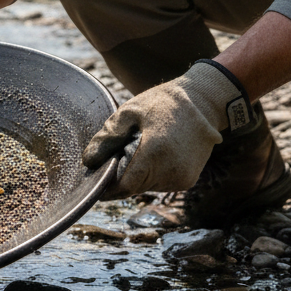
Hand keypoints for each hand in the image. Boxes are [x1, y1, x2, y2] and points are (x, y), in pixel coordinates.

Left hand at [82, 61, 250, 198]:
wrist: (202, 102)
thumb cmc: (162, 103)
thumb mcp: (130, 112)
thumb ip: (107, 137)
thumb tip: (88, 161)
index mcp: (155, 153)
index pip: (124, 186)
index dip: (107, 188)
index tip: (95, 183)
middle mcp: (171, 171)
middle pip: (133, 187)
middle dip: (120, 177)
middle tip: (114, 157)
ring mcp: (181, 178)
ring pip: (146, 187)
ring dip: (136, 176)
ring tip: (136, 151)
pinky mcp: (188, 180)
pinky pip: (160, 184)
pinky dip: (150, 175)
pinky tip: (152, 155)